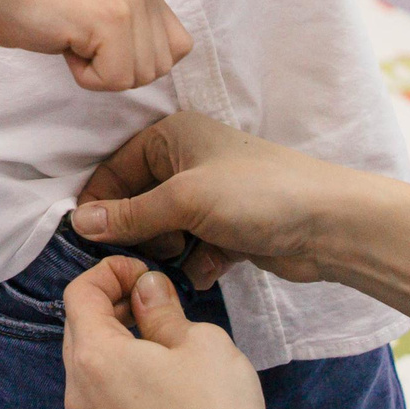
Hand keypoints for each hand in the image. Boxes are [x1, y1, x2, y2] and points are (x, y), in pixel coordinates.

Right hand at [0, 0, 192, 92]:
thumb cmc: (37, 9)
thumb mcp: (100, 9)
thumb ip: (137, 27)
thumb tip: (168, 59)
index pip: (178, 46)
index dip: (137, 59)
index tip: (98, 41)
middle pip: (161, 67)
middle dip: (119, 69)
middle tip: (80, 40)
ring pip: (140, 76)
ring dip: (101, 72)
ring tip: (72, 39)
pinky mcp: (109, 18)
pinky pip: (114, 79)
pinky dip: (85, 76)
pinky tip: (65, 43)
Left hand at [62, 256, 272, 408]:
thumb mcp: (199, 341)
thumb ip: (162, 308)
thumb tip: (146, 289)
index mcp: (94, 355)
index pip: (79, 292)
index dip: (111, 272)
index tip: (147, 274)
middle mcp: (78, 388)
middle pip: (79, 325)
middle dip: (112, 302)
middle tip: (156, 301)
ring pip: (89, 360)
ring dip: (117, 337)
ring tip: (163, 337)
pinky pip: (102, 391)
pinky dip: (121, 370)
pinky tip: (162, 377)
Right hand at [72, 113, 357, 288]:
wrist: (331, 225)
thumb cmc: (257, 195)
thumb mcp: (184, 200)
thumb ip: (130, 214)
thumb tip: (78, 223)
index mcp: (172, 137)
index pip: (115, 170)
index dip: (102, 205)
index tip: (91, 242)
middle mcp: (186, 162)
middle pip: (137, 203)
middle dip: (140, 233)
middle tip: (156, 249)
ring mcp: (208, 197)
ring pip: (163, 231)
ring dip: (168, 252)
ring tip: (185, 258)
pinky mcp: (227, 230)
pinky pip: (191, 249)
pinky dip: (196, 263)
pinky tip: (211, 270)